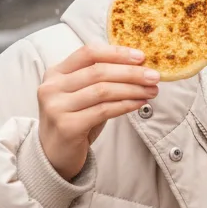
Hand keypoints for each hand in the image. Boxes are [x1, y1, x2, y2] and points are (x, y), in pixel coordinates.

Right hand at [38, 44, 160, 180]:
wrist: (55, 154)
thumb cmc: (76, 118)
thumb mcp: (83, 93)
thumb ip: (101, 78)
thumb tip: (141, 65)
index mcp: (56, 72)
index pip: (88, 52)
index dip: (116, 53)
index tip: (142, 57)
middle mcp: (52, 87)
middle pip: (98, 72)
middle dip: (132, 73)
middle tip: (154, 76)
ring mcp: (56, 107)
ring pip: (103, 91)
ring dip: (133, 89)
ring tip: (152, 90)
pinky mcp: (66, 126)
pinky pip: (104, 110)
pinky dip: (126, 105)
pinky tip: (140, 103)